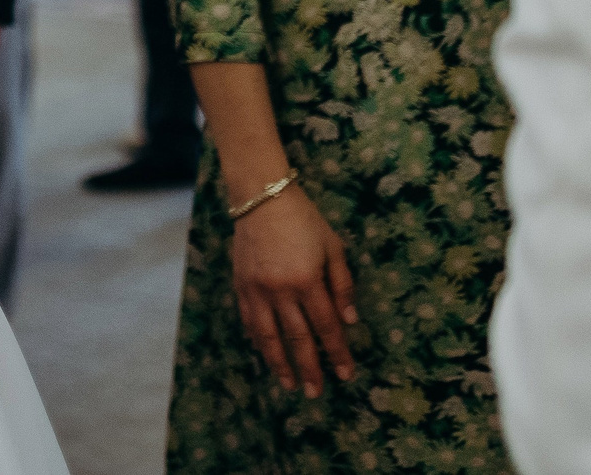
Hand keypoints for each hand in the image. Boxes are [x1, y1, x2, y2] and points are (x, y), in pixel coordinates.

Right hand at [227, 185, 358, 397]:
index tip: (347, 374)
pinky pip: (250, 320)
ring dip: (280, 363)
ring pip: (269, 335)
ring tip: (288, 384)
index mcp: (308, 281)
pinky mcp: (240, 284)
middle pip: (298, 338)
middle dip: (309, 368)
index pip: (326, 327)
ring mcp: (257, 289)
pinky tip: (265, 353)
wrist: (260, 196)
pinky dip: (258, 340)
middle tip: (316, 392)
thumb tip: (350, 320)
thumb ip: (342, 285)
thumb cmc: (304, 219)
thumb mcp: (334, 247)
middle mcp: (281, 290)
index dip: (338, 353)